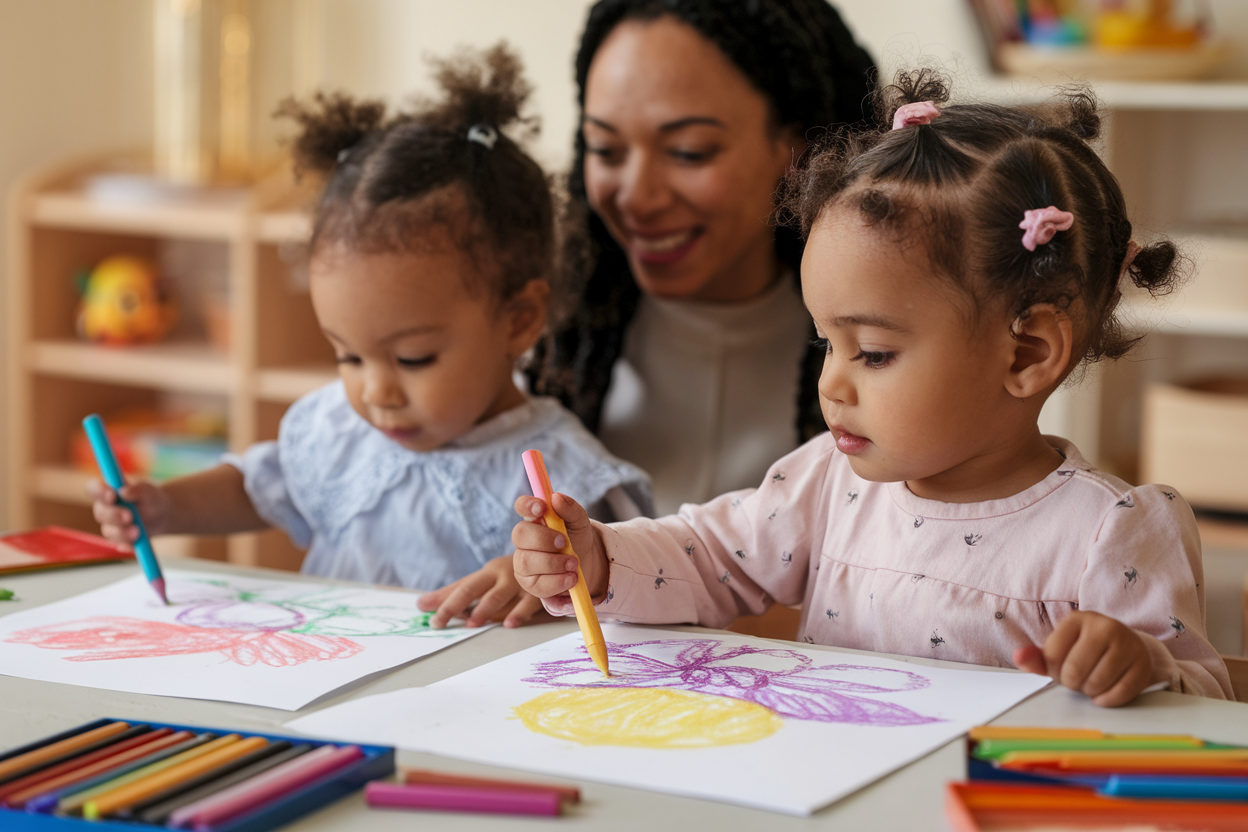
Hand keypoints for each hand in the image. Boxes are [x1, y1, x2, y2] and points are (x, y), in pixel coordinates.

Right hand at [86, 479, 170, 545]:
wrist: (161, 515)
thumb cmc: (150, 499)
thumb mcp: (147, 491)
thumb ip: (136, 490)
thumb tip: (124, 492)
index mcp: (107, 492)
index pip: (93, 489)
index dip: (98, 492)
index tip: (112, 495)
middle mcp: (104, 509)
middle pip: (100, 512)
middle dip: (114, 515)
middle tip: (129, 517)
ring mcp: (109, 525)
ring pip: (108, 531)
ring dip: (122, 532)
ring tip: (138, 531)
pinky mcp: (118, 539)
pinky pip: (118, 543)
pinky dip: (127, 543)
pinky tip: (134, 544)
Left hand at [416, 555, 544, 628]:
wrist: (551, 558)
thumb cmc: (508, 576)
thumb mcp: (482, 581)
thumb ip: (453, 593)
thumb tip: (421, 605)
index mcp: (487, 573)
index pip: (461, 588)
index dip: (444, 604)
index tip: (431, 621)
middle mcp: (500, 575)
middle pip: (473, 589)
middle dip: (454, 605)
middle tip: (439, 621)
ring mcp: (519, 582)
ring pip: (499, 595)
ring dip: (485, 609)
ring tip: (472, 623)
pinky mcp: (538, 592)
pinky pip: (528, 603)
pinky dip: (518, 614)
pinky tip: (509, 624)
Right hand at [512, 493, 607, 599]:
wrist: (588, 564)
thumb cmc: (578, 538)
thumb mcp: (580, 522)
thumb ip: (570, 508)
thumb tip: (556, 497)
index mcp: (536, 518)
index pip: (521, 506)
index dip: (527, 505)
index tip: (542, 508)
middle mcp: (525, 539)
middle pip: (520, 534)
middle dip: (544, 539)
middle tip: (565, 543)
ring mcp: (524, 562)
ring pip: (528, 562)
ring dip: (554, 563)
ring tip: (574, 564)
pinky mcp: (530, 583)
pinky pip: (538, 584)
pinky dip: (558, 582)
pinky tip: (571, 578)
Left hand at [1013, 611, 1154, 706]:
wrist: (1126, 647)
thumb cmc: (1085, 650)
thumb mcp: (1059, 648)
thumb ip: (1036, 657)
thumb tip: (1019, 658)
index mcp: (1077, 619)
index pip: (1052, 656)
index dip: (1053, 671)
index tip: (1061, 668)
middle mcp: (1105, 626)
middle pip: (1074, 672)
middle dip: (1071, 683)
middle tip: (1077, 678)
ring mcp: (1128, 644)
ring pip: (1096, 684)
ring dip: (1089, 692)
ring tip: (1091, 682)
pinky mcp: (1143, 664)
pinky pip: (1120, 693)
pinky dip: (1108, 700)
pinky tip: (1105, 692)